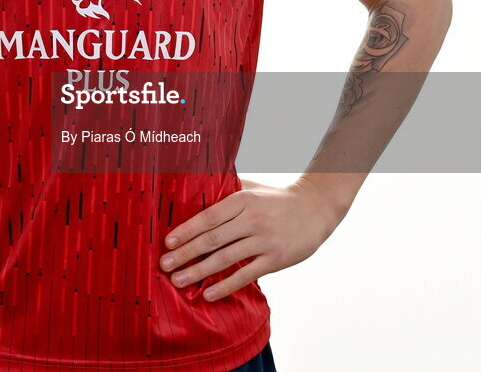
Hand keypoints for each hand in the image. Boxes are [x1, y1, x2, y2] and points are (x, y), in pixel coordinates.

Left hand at [159, 176, 340, 300]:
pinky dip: (226, 285)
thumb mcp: (252, 188)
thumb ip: (227, 188)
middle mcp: (252, 219)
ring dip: (199, 271)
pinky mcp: (276, 259)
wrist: (315, 209)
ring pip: (226, 258)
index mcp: (242, 199)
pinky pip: (246, 274)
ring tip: (178, 281)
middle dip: (186, 253)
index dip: (187, 229)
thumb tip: (197, 186)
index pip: (209, 216)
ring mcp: (264, 240)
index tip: (167, 241)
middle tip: (164, 264)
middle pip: (213, 238)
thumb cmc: (277, 199)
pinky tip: (209, 293)